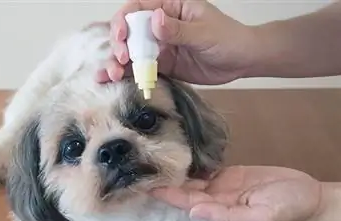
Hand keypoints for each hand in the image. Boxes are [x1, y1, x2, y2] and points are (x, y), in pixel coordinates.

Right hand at [97, 0, 257, 84]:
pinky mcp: (161, 65)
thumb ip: (178, 29)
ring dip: (117, 62)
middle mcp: (159, 25)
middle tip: (121, 60)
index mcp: (170, 7)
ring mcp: (159, 46)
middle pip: (128, 31)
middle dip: (118, 44)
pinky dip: (126, 75)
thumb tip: (154, 20)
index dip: (124, 20)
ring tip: (112, 75)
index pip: (138, 8)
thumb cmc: (228, 39)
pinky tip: (112, 81)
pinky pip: (140, 68)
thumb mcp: (204, 33)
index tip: (121, 36)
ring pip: (130, 51)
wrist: (241, 61)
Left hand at [150, 166, 323, 220]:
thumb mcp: (260, 216)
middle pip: (185, 191)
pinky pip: (206, 170)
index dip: (168, 195)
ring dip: (175, 174)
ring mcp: (222, 187)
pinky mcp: (230, 175)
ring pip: (193, 180)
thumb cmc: (288, 209)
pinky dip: (192, 165)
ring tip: (153, 162)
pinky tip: (177, 157)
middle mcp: (217, 200)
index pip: (188, 203)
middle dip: (165, 183)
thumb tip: (195, 211)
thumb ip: (227, 216)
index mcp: (221, 212)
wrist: (309, 196)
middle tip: (141, 170)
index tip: (147, 187)